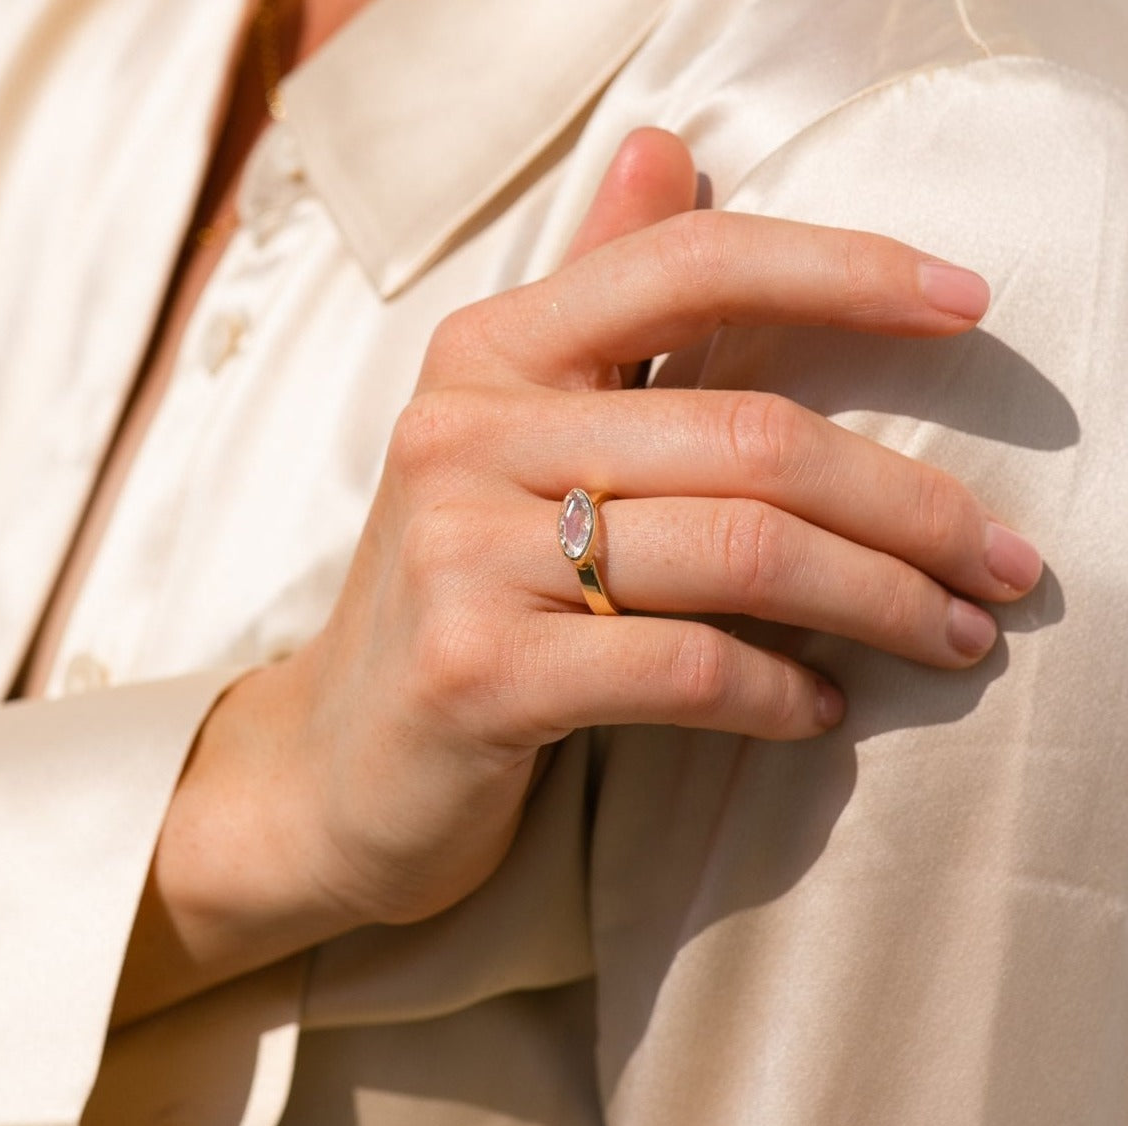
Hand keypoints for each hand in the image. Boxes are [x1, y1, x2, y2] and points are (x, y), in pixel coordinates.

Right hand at [114, 130, 1040, 1023]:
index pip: (686, 263)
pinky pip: (685, 667)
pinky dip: (781, 692)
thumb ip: (592, 300)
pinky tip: (818, 710)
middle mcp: (466, 434)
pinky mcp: (478, 675)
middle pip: (751, 437)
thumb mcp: (507, 435)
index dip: (842, 271)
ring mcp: (462, 555)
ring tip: (947, 636)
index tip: (965, 311)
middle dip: (910, 505)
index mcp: (489, 356)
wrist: (338, 762)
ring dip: (877, 601)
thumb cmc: (456, 599)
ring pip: (738, 553)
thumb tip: (670, 146)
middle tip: (1003, 563)